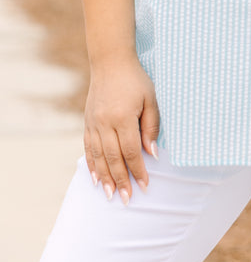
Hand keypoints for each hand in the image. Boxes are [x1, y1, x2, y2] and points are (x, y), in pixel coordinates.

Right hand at [83, 55, 159, 204]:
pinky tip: (95, 178)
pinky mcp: (87, 122)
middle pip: (113, 158)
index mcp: (123, 117)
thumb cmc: (135, 80)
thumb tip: (152, 153)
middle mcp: (105, 122)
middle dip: (121, 181)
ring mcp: (93, 123)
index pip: (131, 151)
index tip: (144, 186)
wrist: (110, 62)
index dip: (138, 170)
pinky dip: (91, 165)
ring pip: (98, 156)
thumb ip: (151, 126)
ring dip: (105, 177)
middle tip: (127, 199)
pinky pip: (88, 148)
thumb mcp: (150, 98)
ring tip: (110, 195)